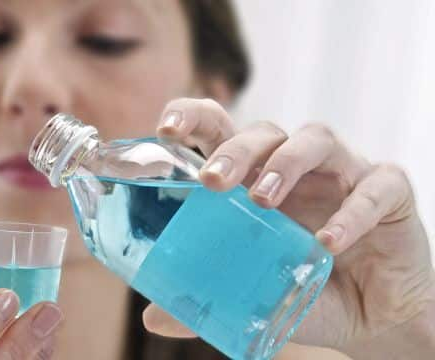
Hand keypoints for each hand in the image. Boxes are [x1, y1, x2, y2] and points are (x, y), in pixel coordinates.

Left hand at [144, 98, 434, 358]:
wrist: (372, 318)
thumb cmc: (306, 290)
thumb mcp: (253, 293)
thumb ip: (209, 296)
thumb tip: (155, 318)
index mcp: (257, 178)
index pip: (221, 129)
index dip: (193, 118)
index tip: (166, 131)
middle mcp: (297, 167)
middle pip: (264, 132)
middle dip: (235, 150)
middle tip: (212, 181)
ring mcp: (344, 174)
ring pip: (316, 140)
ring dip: (287, 163)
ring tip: (264, 200)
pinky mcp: (389, 193)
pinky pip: (375, 188)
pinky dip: (352, 212)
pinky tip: (328, 243)